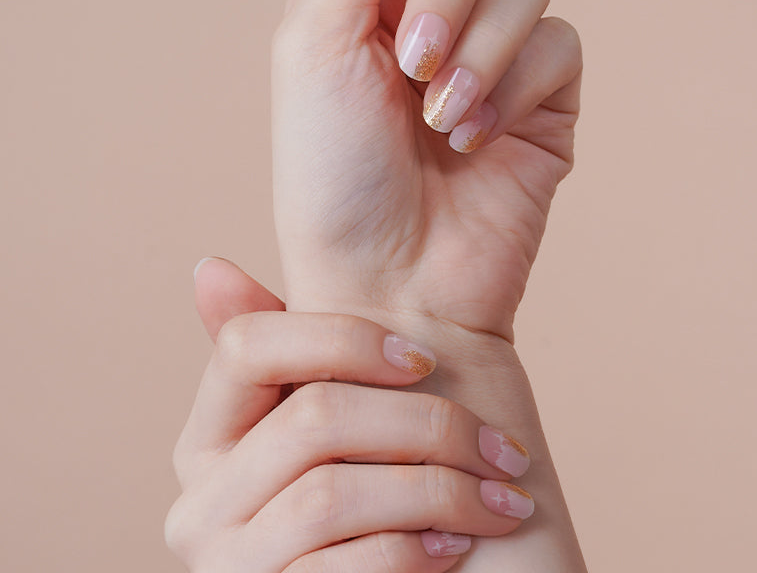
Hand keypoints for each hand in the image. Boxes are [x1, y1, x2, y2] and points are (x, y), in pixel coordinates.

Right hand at [166, 258, 535, 571]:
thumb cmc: (366, 492)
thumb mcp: (324, 419)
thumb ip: (286, 356)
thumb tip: (211, 267)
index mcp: (210, 433)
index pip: (245, 345)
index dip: (344, 339)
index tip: (426, 358)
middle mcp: (200, 497)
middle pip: (314, 416)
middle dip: (427, 425)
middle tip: (502, 448)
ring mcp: (228, 562)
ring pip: (334, 492)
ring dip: (441, 492)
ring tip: (501, 498)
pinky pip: (350, 567)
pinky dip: (416, 550)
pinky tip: (456, 543)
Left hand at [271, 0, 581, 341]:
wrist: (388, 283)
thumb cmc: (333, 176)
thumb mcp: (319, 41)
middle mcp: (431, 8)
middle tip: (412, 64)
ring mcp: (493, 49)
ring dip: (482, 44)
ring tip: (439, 116)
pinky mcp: (544, 94)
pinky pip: (558, 42)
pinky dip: (515, 86)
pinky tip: (476, 138)